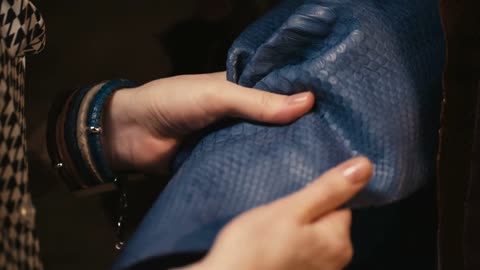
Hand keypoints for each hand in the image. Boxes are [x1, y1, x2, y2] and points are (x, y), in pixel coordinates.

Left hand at [103, 72, 313, 173]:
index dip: (303, 95)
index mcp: (241, 87)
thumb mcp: (218, 95)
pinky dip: (263, 168)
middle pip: (276, 119)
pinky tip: (288, 175)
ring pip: (265, 143)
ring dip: (283, 150)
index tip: (335, 105)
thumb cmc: (172, 101)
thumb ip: (258, 102)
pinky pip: (248, 163)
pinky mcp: (223, 161)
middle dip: (299, 127)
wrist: (131, 134)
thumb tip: (308, 102)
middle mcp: (241, 112)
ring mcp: (232, 137)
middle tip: (334, 138)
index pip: (279, 88)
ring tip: (320, 158)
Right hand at [183, 157, 372, 269]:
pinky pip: (297, 249)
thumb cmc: (255, 248)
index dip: (317, 193)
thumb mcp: (292, 209)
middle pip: (325, 220)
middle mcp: (334, 261)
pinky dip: (284, 242)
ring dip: (292, 226)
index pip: (341, 204)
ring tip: (270, 224)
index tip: (297, 191)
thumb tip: (365, 167)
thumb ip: (328, 189)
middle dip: (304, 210)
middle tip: (279, 208)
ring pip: (309, 234)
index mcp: (338, 242)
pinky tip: (266, 240)